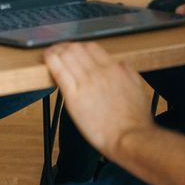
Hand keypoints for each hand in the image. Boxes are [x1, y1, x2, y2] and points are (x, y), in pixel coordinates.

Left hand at [44, 42, 152, 158]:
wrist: (128, 137)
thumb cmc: (134, 120)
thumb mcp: (137, 87)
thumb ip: (128, 73)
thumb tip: (120, 64)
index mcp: (114, 69)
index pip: (92, 47)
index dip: (81, 47)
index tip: (75, 51)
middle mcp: (99, 72)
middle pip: (76, 49)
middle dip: (66, 47)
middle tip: (60, 51)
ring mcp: (85, 83)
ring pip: (66, 56)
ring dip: (56, 51)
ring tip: (51, 54)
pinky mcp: (73, 96)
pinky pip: (58, 71)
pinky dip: (50, 61)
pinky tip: (47, 58)